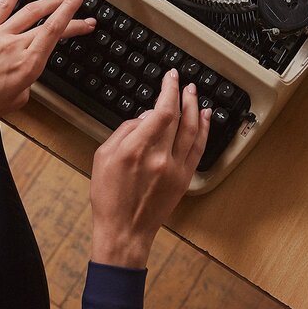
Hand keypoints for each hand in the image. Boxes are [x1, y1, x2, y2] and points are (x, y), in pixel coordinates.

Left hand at [0, 0, 94, 139]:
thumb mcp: (13, 104)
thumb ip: (26, 86)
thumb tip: (26, 78)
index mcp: (27, 66)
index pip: (55, 32)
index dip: (72, 15)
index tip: (83, 5)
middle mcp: (15, 46)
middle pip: (48, 21)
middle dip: (70, 11)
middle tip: (84, 7)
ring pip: (30, 9)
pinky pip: (4, 3)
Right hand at [89, 69, 209, 267]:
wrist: (124, 230)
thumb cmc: (109, 196)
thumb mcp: (102, 156)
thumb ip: (124, 131)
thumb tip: (144, 118)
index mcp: (136, 149)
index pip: (161, 111)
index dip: (169, 90)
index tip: (170, 78)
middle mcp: (160, 157)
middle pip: (178, 117)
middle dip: (181, 94)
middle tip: (181, 81)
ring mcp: (175, 168)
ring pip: (192, 130)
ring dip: (195, 107)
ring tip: (194, 93)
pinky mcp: (184, 178)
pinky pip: (198, 148)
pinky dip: (204, 129)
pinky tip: (205, 117)